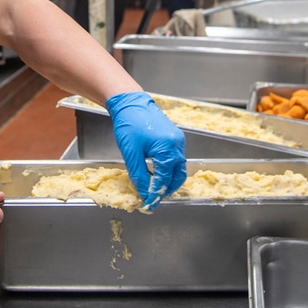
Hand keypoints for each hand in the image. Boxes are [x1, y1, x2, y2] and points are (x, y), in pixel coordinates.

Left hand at [106, 92, 186, 210]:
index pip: (164, 180)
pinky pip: (176, 159)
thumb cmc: (129, 125)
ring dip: (168, 180)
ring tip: (153, 187)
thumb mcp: (131, 154)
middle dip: (166, 189)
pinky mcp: (175, 138)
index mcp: (168, 149)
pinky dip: (168, 169)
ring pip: (178, 168)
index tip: (148, 205)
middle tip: (153, 198)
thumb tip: (145, 194)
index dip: (155, 194)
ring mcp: (178, 141)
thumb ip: (139, 176)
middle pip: (178, 176)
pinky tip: (155, 173)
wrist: (130, 103)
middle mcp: (177, 145)